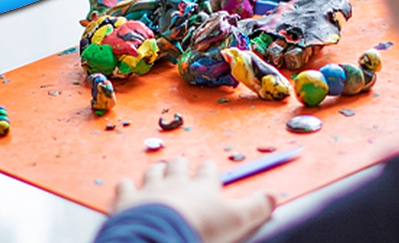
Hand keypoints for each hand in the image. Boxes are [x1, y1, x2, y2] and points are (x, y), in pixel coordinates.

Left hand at [114, 157, 275, 242]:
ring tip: (158, 169)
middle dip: (179, 164)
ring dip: (156, 171)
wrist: (161, 236)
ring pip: (152, 172)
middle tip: (180, 163)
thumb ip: (256, 208)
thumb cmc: (201, 228)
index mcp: (202, 187)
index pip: (207, 172)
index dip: (208, 169)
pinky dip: (126, 187)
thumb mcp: (237, 221)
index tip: (207, 166)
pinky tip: (125, 185)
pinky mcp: (127, 201)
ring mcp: (149, 189)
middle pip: (178, 166)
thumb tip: (273, 196)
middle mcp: (175, 182)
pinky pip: (125, 188)